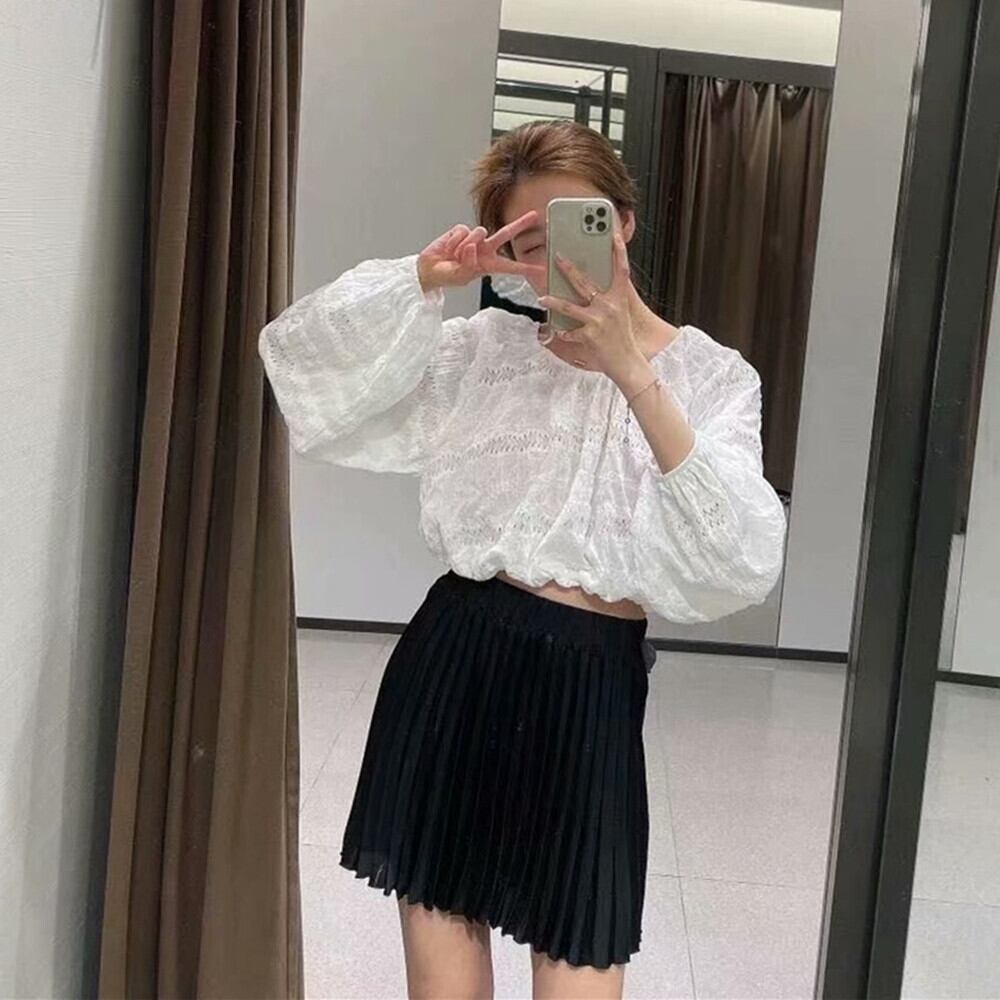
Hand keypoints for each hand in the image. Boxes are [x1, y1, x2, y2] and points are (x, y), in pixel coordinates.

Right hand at [417, 210, 546, 291]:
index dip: (526, 268)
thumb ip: (469, 265)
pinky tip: (449, 248)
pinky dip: (454, 241)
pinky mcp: (461, 231)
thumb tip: (472, 246)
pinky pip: (462, 231)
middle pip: (505, 234)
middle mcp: (485, 249)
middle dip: (520, 224)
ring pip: (479, 232)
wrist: (429, 269)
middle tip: (535, 215)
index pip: (511, 267)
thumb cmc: (447, 275)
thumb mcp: (461, 277)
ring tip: (455, 256)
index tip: (542, 270)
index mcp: (489, 265)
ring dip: (465, 245)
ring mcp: (473, 239)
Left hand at [538, 232, 640, 380]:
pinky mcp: (589, 335)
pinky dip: (563, 333)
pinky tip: (558, 332)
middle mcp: (609, 306)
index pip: (621, 270)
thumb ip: (608, 297)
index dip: (619, 251)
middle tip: (557, 257)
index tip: (612, 235)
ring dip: (553, 302)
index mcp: (619, 298)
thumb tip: (591, 286)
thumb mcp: (620, 312)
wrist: (626, 361)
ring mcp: (598, 320)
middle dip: (569, 269)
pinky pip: (569, 332)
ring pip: (569, 307)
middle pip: (584, 283)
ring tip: (541, 298)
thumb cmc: (621, 336)